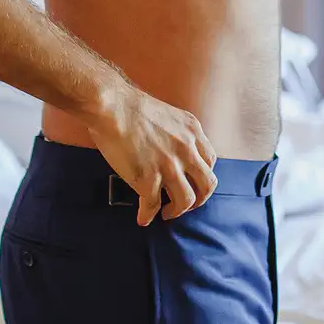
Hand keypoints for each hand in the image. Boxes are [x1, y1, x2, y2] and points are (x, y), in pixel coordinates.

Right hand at [81, 82, 217, 223]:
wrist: (113, 107)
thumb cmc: (132, 106)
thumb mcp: (169, 115)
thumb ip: (177, 133)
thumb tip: (170, 150)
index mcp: (192, 131)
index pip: (210, 161)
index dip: (202, 175)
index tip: (192, 182)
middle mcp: (186, 150)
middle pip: (207, 185)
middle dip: (199, 199)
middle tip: (186, 204)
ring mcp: (169, 166)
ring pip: (187, 200)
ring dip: (177, 211)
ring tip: (166, 212)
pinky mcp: (148, 179)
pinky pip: (153, 205)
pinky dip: (148, 215)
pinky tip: (143, 217)